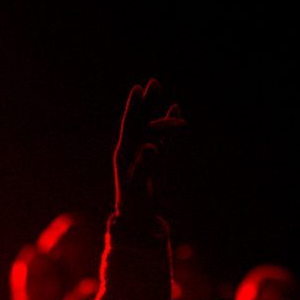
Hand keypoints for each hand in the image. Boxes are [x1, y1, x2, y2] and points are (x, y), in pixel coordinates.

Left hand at [112, 78, 185, 219]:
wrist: (137, 217)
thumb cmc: (135, 202)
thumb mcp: (139, 183)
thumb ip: (146, 164)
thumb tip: (153, 145)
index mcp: (124, 153)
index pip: (129, 125)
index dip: (134, 108)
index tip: (138, 89)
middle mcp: (132, 149)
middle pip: (140, 121)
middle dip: (146, 103)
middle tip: (154, 83)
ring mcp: (143, 152)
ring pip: (152, 126)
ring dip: (158, 111)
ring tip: (166, 96)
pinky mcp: (154, 157)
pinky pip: (162, 135)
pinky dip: (168, 123)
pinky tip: (175, 108)